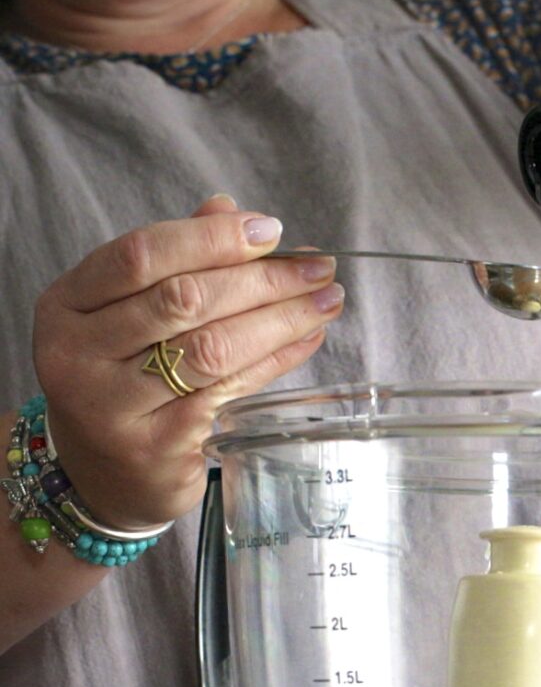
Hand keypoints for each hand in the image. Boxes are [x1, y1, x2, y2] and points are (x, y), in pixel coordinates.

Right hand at [32, 195, 343, 530]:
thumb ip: (176, 262)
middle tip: (318, 269)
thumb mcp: (129, 316)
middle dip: (263, 280)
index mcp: (67, 306)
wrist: (105, 476)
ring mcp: (114, 406)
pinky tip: (306, 341)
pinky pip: (230, 391)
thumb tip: (232, 211)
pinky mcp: (157, 446)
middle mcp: (78, 354)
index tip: (272, 231)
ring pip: (212, 348)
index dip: (211, 238)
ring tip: (326, 302)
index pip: (141, 255)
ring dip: (280, 320)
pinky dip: (276, 361)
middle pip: (183, 299)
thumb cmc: (123, 381)